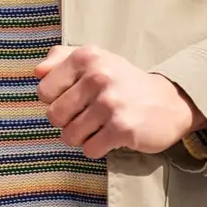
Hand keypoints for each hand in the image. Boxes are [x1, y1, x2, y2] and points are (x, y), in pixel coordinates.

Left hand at [36, 45, 205, 158]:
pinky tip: (109, 137)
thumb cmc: (122, 82)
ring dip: (81, 137)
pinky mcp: (122, 128)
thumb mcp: (95, 60)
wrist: (169, 102)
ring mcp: (111, 103)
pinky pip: (89, 149)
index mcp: (86, 57)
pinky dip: (96, 148)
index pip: (44, 90)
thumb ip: (61, 59)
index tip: (73, 99)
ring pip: (70, 136)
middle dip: (66, 123)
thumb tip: (37, 72)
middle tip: (85, 117)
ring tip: (98, 127)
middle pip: (54, 116)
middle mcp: (98, 76)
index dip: (55, 101)